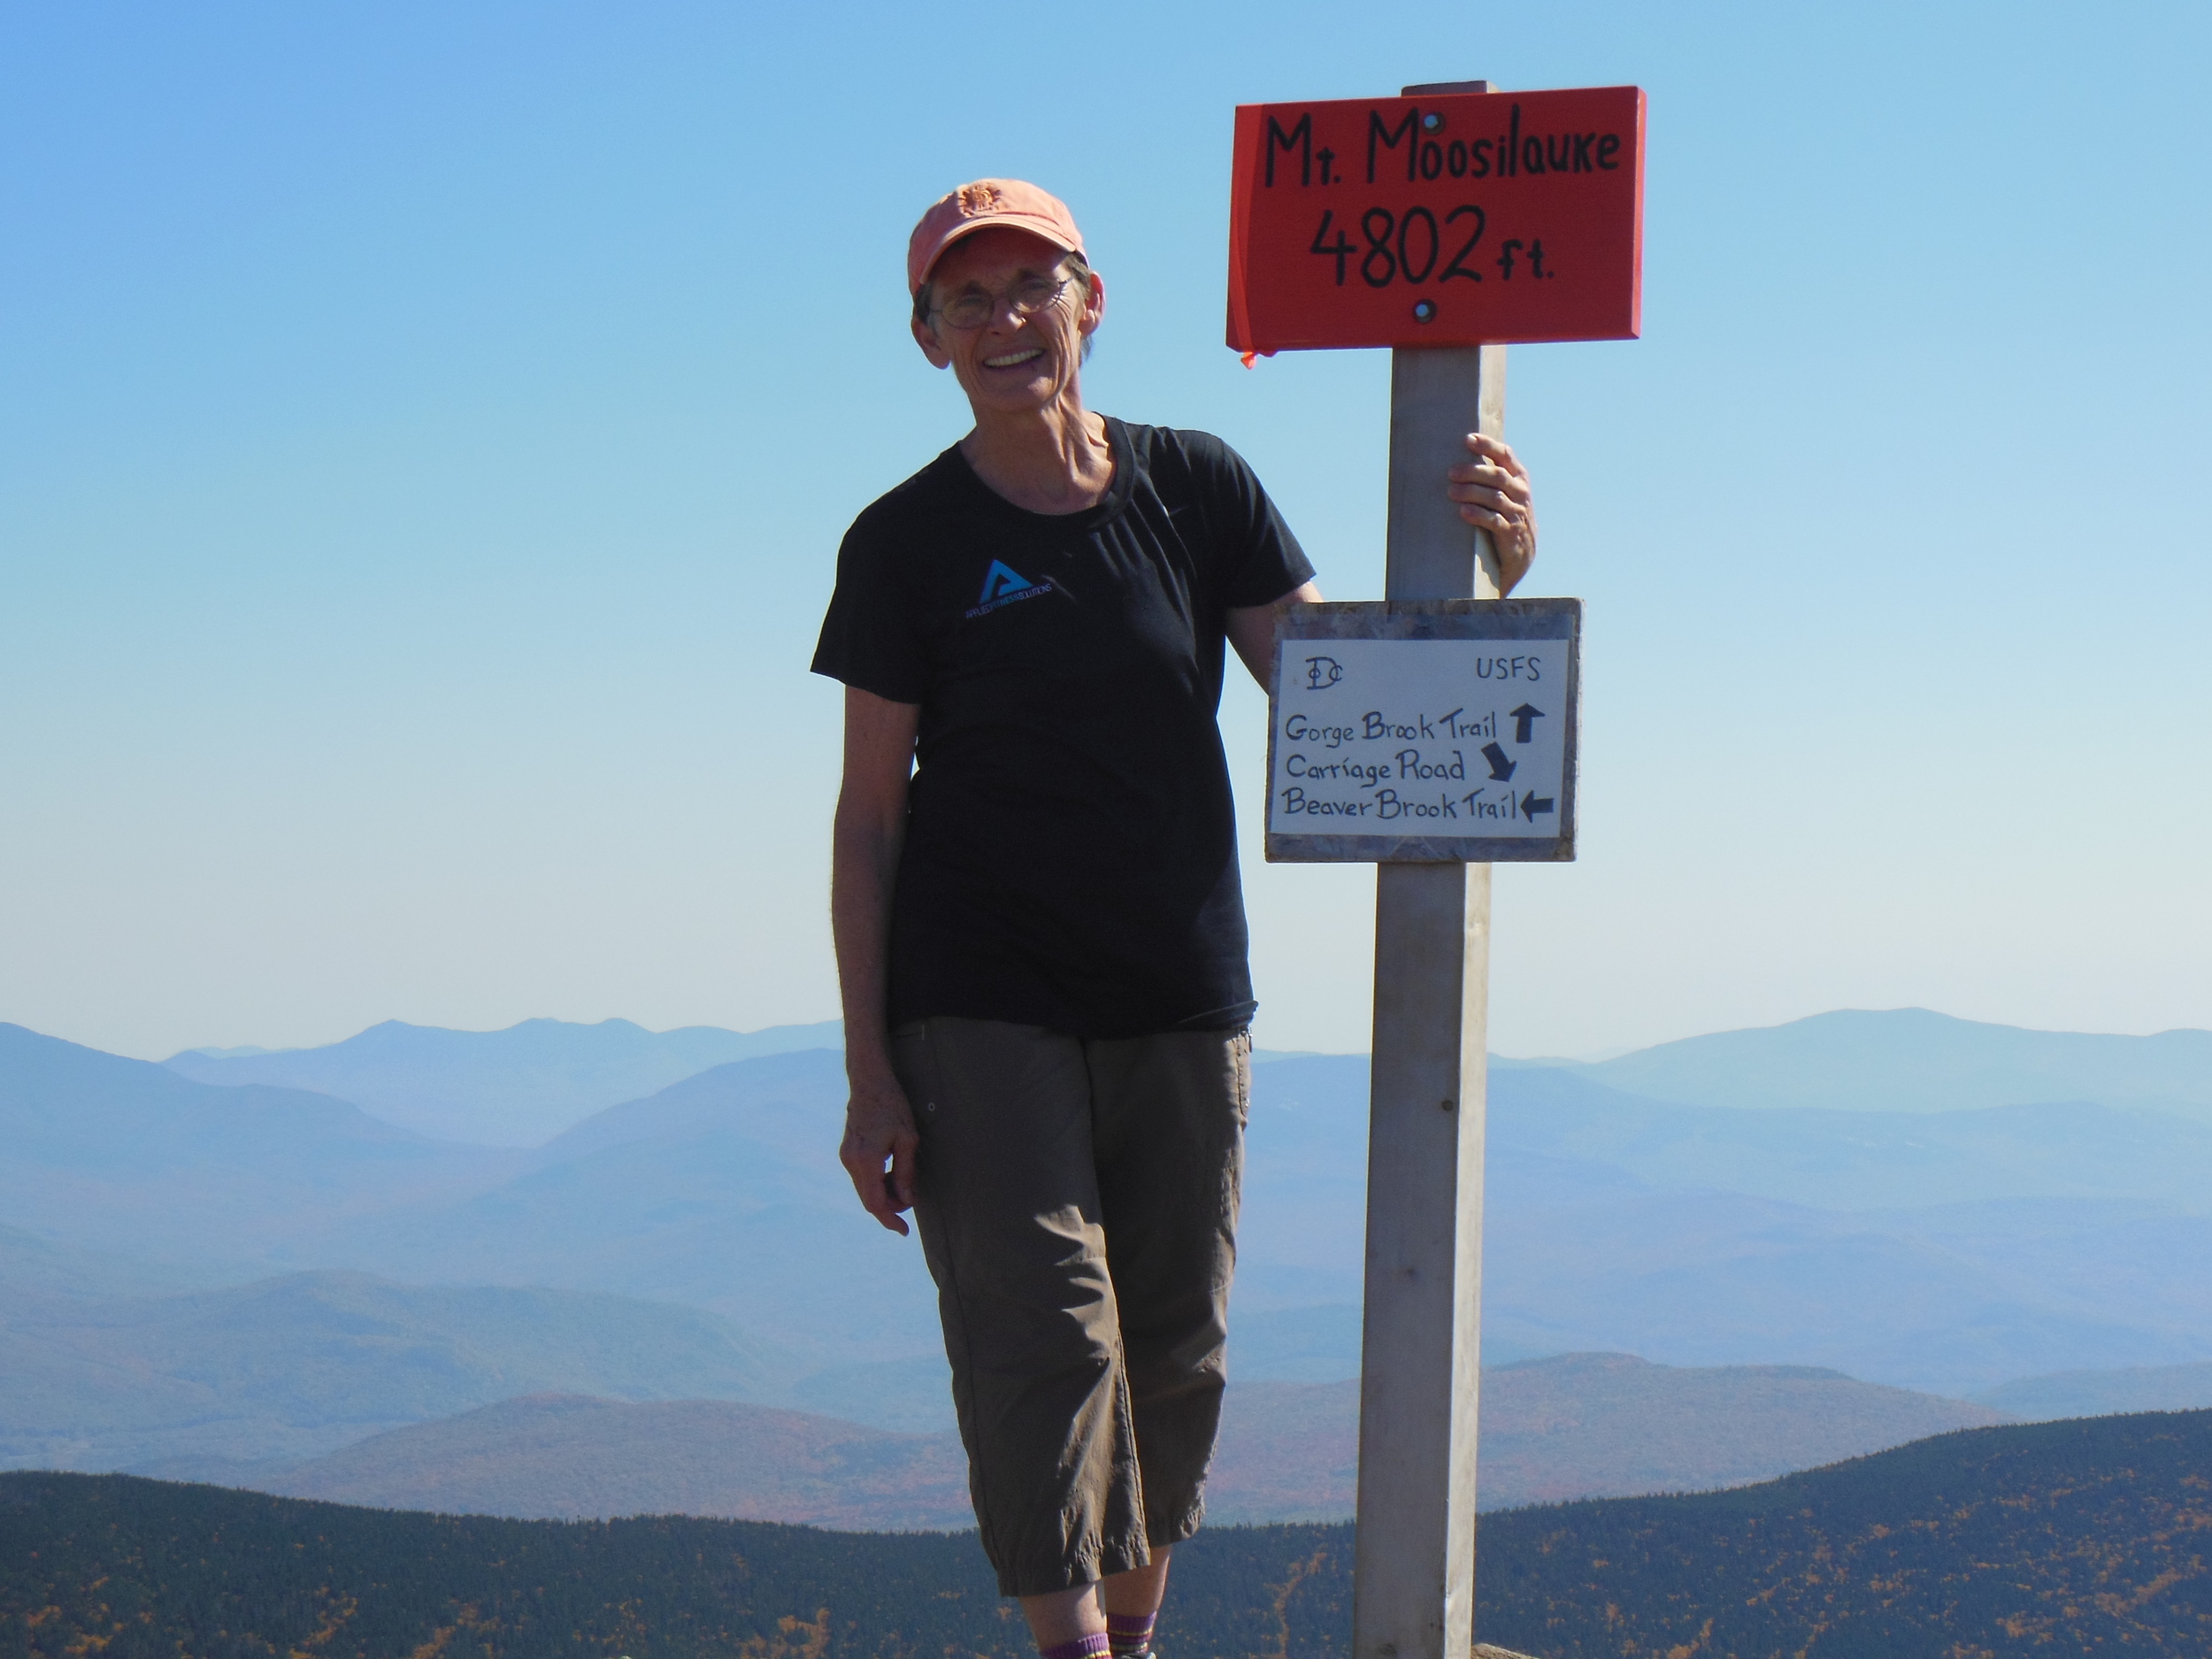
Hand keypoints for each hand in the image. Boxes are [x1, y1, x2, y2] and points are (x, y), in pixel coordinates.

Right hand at [839, 1069, 919, 1236]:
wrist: (869, 1082)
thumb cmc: (892, 1106)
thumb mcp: (907, 1140)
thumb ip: (905, 1173)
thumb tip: (906, 1201)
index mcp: (866, 1160)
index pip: (875, 1203)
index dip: (890, 1220)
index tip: (903, 1231)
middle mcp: (851, 1161)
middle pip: (868, 1199)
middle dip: (889, 1209)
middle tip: (909, 1207)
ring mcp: (846, 1156)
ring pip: (864, 1189)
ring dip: (883, 1195)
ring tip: (904, 1187)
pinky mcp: (847, 1152)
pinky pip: (861, 1177)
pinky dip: (876, 1183)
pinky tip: (891, 1175)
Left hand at [1447, 433, 1536, 595]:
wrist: (1522, 553)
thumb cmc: (1506, 517)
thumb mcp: (1505, 494)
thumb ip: (1490, 477)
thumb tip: (1457, 458)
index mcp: (1519, 478)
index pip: (1505, 455)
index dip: (1488, 445)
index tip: (1468, 439)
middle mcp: (1521, 493)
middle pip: (1497, 476)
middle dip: (1473, 471)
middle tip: (1451, 473)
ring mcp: (1517, 514)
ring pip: (1495, 498)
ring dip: (1471, 492)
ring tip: (1451, 492)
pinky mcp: (1511, 534)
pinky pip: (1494, 521)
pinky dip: (1478, 515)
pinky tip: (1463, 512)